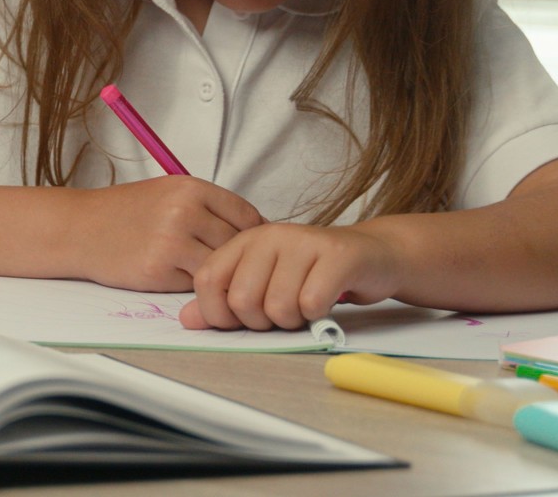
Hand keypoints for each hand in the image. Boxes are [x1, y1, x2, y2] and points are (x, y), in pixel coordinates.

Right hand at [71, 176, 263, 290]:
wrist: (79, 228)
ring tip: (204, 274)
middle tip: (226, 266)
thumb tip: (256, 232)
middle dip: (236, 259)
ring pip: (221, 267)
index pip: (248, 216)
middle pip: (239, 244)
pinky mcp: (159, 270)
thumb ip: (207, 208)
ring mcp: (172, 241)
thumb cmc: (124, 213)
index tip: (247, 248)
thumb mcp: (168, 194)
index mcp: (190, 188)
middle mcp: (185, 211)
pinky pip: (196, 284)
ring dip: (217, 275)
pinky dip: (192, 286)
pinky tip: (177, 277)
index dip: (252, 236)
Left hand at [179, 223, 405, 330]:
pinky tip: (326, 302)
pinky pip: (312, 303)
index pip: (207, 281)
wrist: (371, 255)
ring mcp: (303, 242)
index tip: (241, 320)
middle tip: (282, 313)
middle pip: (242, 300)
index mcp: (243, 241)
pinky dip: (318, 315)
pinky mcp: (337, 255)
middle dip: (261, 322)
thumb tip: (187, 320)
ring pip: (278, 307)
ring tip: (305, 305)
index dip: (218, 314)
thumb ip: (223, 302)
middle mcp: (269, 236)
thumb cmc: (311, 275)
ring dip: (293, 321)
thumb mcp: (262, 285)